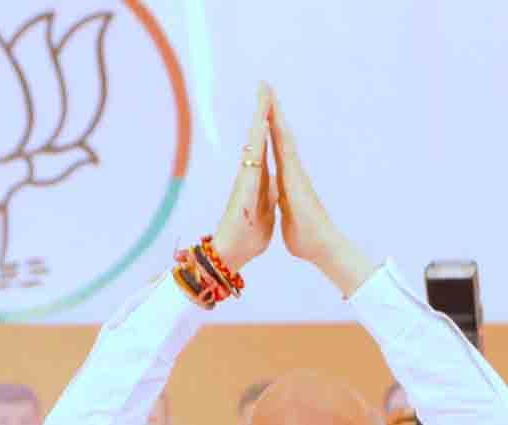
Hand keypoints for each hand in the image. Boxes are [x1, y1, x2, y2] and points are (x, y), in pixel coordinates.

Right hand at [211, 85, 275, 272]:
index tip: (273, 101)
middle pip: (259, 137)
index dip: (270, 123)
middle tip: (264, 85)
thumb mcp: (265, 212)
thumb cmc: (248, 238)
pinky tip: (260, 127)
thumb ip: (267, 194)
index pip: (268, 145)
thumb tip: (271, 182)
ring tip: (263, 96)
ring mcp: (246, 179)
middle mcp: (251, 174)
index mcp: (260, 179)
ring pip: (254, 143)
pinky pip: (252, 160)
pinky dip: (256, 143)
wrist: (234, 255)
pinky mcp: (244, 188)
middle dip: (262, 111)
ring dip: (258, 119)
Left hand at [267, 91, 375, 294]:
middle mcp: (292, 172)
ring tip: (269, 93)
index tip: (263, 108)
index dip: (269, 128)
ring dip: (277, 115)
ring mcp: (296, 173)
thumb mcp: (289, 216)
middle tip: (266, 88)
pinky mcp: (297, 179)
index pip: (276, 149)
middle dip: (273, 112)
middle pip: (280, 136)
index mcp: (287, 180)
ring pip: (284, 138)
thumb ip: (287, 205)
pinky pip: (287, 152)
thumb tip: (288, 203)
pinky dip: (281, 134)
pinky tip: (277, 119)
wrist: (322, 248)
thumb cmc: (306, 238)